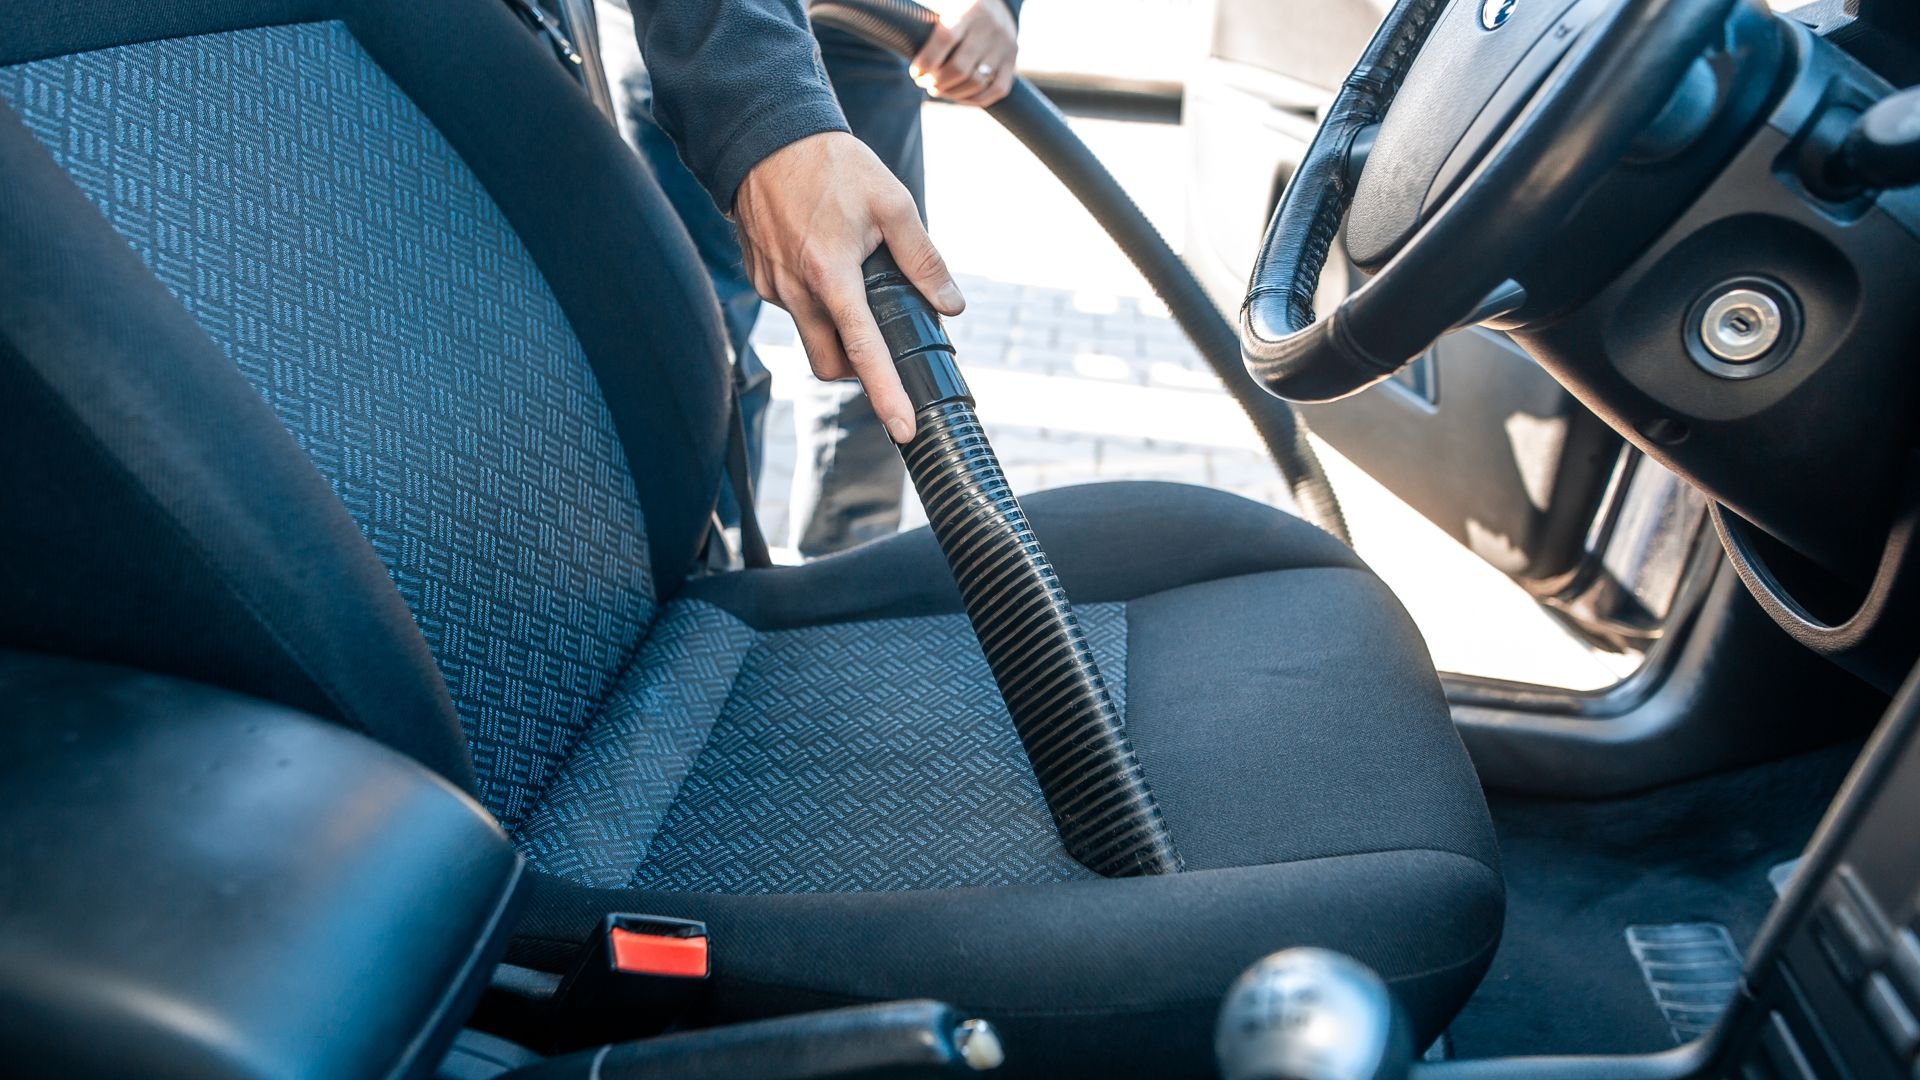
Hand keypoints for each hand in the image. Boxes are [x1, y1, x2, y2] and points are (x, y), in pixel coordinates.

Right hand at [734, 130, 963, 442]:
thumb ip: (924, 259)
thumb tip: (951, 304)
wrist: (763, 134)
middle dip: (858, 371)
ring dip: (837, 331)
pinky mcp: (760, 276)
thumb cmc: (830, 164)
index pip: (864, 352)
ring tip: (855, 285)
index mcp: (832, 275)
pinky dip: (815, 302)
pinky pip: (792, 307)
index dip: (887, 396)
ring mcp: (772, 286)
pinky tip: (825, 260)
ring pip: (810, 336)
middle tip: (884, 348)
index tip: (904, 430)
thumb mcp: (893, 203)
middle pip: (830, 364)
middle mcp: (796, 290)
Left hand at [911, 0, 1017, 106]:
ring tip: (937, 88)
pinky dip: (974, 99)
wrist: (999, 2)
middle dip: (936, 81)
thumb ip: (926, 20)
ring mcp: (1005, 46)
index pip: (945, 39)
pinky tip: (958, 95)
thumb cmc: (959, 7)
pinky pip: (996, 90)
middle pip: (959, 68)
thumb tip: (895, 35)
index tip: (915, 73)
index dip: (927, 61)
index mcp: (970, 9)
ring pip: (976, 82)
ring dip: (951, 93)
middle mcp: (991, 27)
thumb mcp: (943, 4)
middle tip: (924, 82)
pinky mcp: (1013, 61)